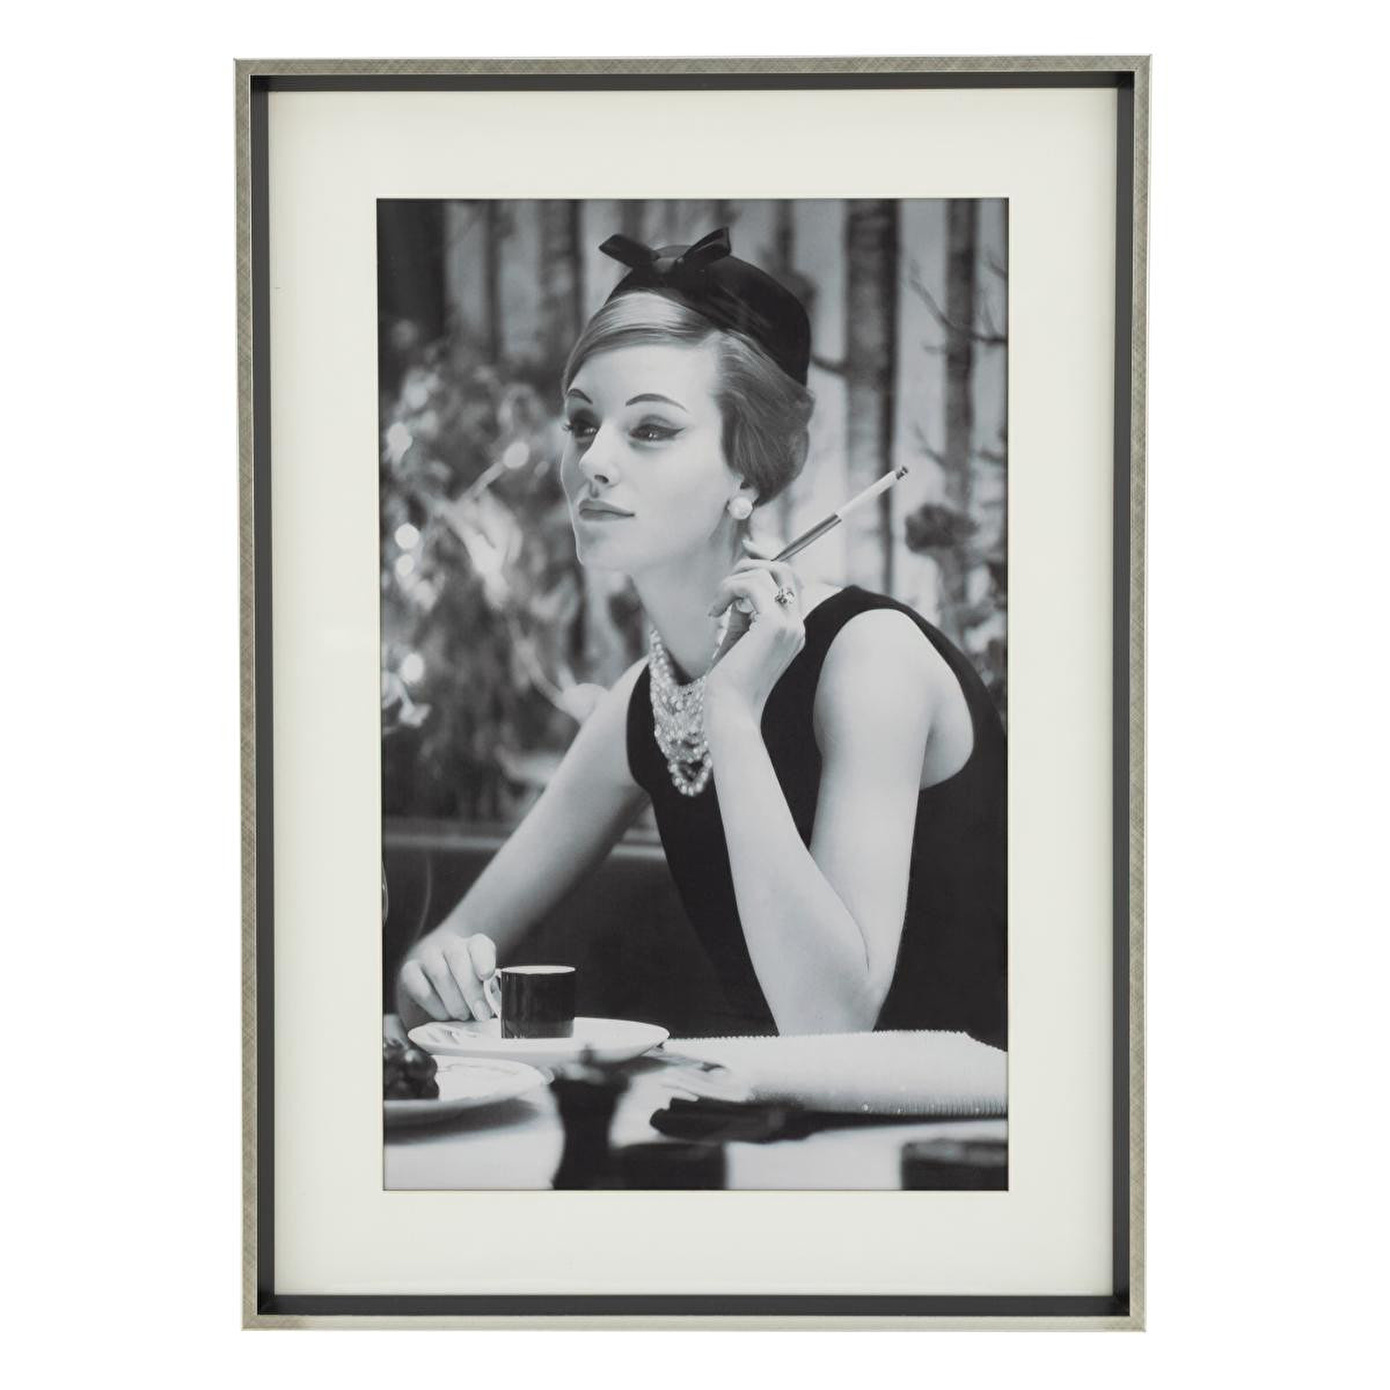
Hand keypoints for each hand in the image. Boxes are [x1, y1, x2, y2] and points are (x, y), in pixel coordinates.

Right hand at [397, 930, 497, 1023]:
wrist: (436, 983)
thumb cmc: (468, 988)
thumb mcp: (484, 986)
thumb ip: (490, 991)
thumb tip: (493, 1005)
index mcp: (474, 945)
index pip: (479, 944)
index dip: (483, 959)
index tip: (487, 975)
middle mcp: (450, 944)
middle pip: (457, 957)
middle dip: (471, 988)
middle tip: (480, 1012)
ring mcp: (427, 956)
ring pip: (439, 973)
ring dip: (454, 999)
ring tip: (464, 1015)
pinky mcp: (409, 972)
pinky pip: (420, 989)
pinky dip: (435, 1006)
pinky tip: (445, 1015)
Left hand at [704, 536, 805, 724]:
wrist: (730, 711)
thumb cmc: (729, 682)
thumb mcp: (738, 637)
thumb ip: (744, 609)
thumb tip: (739, 579)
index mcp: (793, 629)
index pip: (789, 580)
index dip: (764, 563)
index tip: (739, 562)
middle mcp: (798, 625)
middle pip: (784, 568)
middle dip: (750, 566)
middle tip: (723, 588)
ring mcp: (790, 625)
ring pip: (767, 571)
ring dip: (733, 580)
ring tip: (716, 607)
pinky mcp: (774, 625)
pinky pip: (751, 585)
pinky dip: (728, 589)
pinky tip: (714, 613)